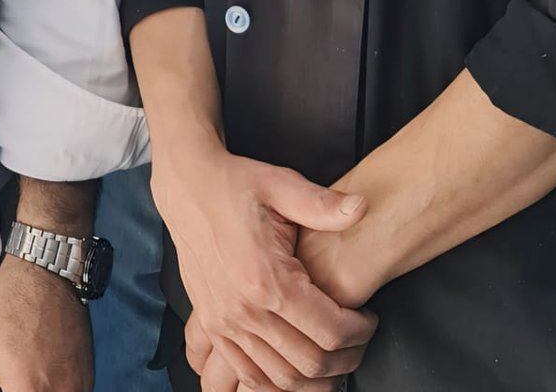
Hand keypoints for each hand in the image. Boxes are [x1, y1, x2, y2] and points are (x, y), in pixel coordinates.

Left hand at [0, 256, 92, 391]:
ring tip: (25, 372)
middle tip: (8, 376)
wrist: (46, 271)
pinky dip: (55, 390)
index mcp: (26, 390)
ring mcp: (78, 386)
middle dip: (19, 389)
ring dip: (36, 391)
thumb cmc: (9, 303)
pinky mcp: (88, 376)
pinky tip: (42, 373)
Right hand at [151, 147, 374, 389]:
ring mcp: (224, 323)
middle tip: (358, 339)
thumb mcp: (279, 183)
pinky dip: (275, 384)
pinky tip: (294, 372)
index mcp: (266, 279)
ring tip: (334, 358)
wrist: (187, 185)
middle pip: (309, 364)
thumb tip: (362, 208)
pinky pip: (247, 375)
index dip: (360, 332)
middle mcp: (243, 310)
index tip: (368, 318)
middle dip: (346, 358)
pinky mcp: (212, 325)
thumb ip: (322, 204)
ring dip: (314, 380)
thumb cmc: (234, 184)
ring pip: (280, 379)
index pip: (329, 330)